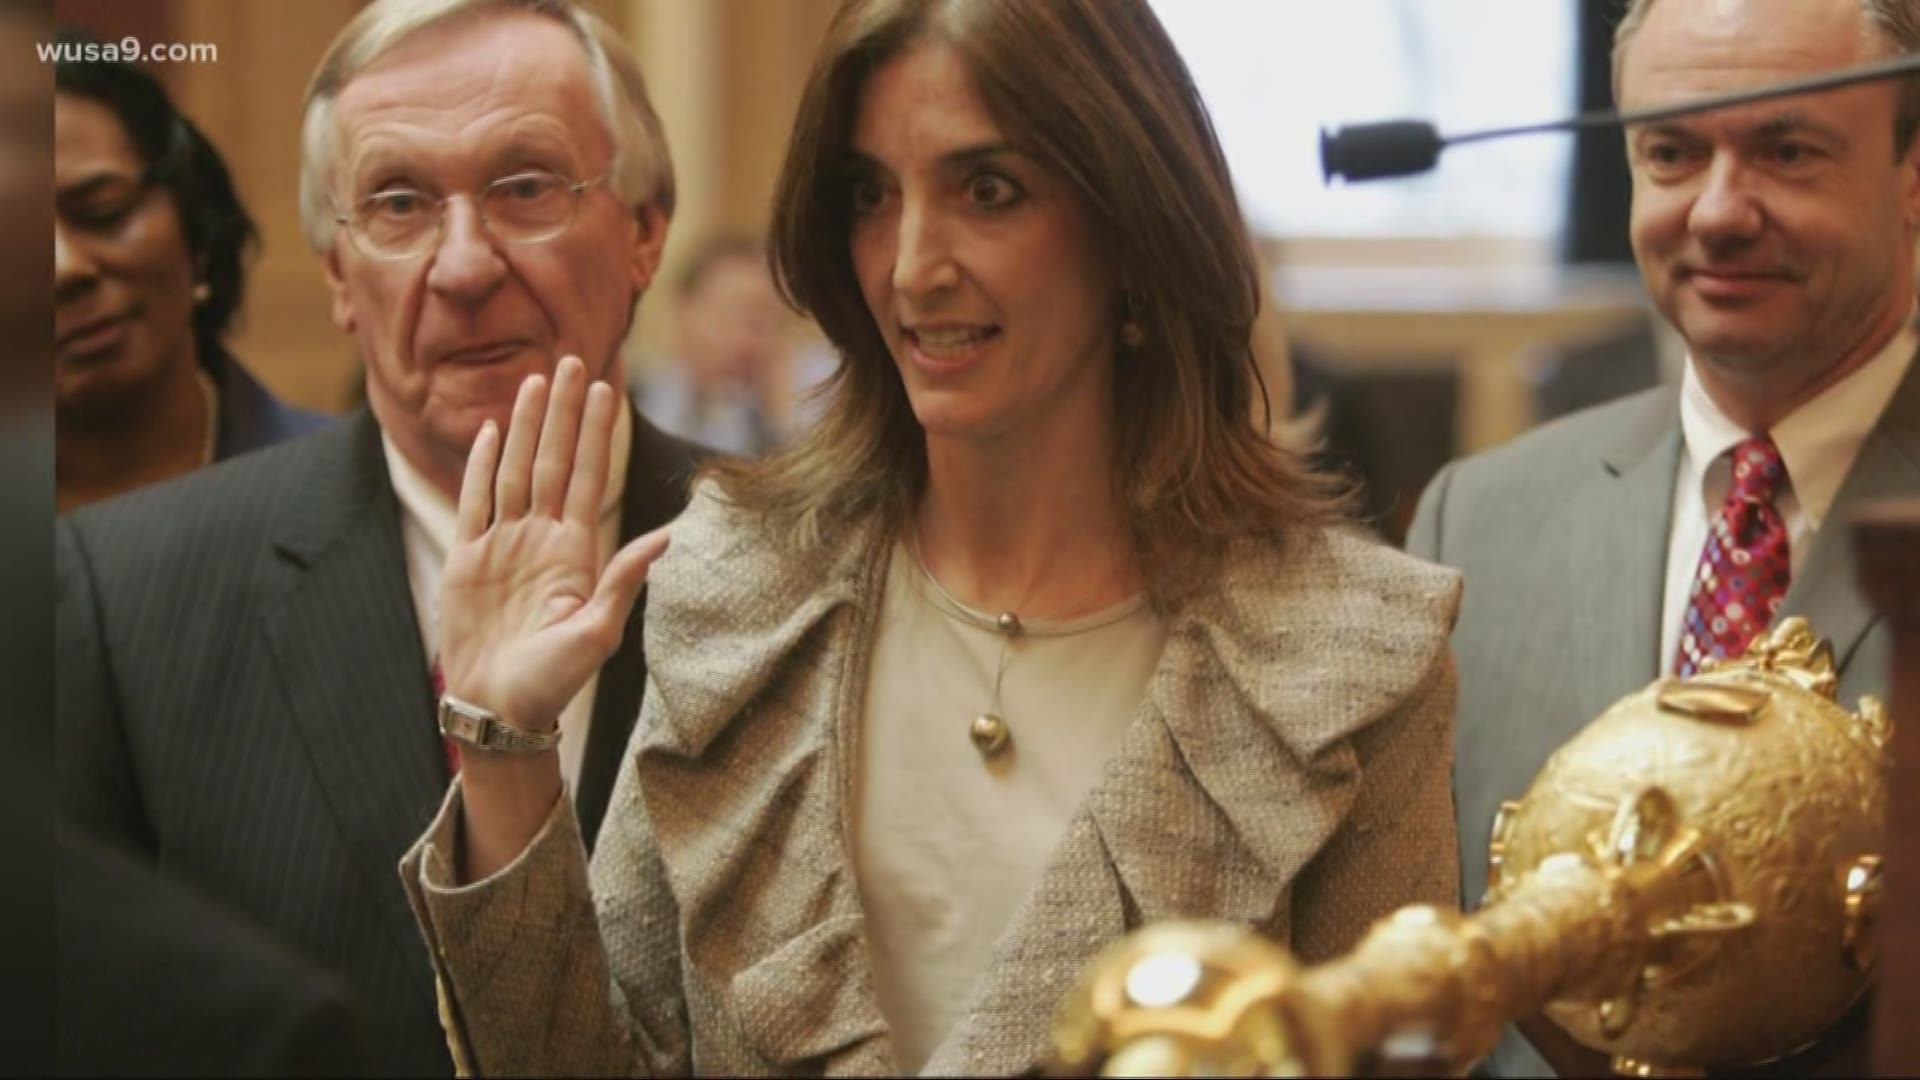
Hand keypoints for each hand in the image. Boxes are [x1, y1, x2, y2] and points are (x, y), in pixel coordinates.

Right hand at [438, 356, 669, 731]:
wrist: (499, 709)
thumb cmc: (552, 683)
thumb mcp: (597, 634)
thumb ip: (623, 582)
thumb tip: (666, 538)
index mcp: (575, 552)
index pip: (587, 476)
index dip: (594, 433)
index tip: (605, 388)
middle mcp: (541, 539)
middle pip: (552, 460)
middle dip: (562, 412)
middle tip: (572, 361)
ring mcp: (503, 545)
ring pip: (514, 470)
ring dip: (523, 426)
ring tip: (535, 382)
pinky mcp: (466, 560)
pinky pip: (474, 502)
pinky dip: (480, 466)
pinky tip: (489, 432)